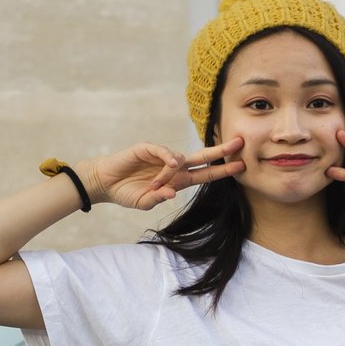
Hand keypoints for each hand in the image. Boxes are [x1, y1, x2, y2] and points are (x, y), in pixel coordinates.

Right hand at [86, 135, 246, 210]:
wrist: (104, 183)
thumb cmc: (126, 193)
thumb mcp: (144, 202)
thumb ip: (158, 199)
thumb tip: (172, 194)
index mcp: (178, 180)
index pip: (205, 174)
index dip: (222, 170)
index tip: (240, 167)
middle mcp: (174, 167)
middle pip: (203, 157)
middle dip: (221, 151)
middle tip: (240, 143)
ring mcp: (161, 156)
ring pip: (180, 158)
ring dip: (172, 173)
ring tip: (156, 184)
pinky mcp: (147, 149)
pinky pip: (162, 151)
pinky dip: (168, 158)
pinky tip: (170, 164)